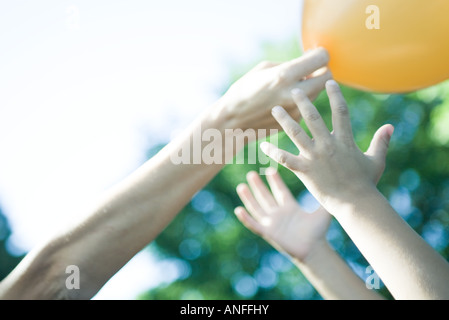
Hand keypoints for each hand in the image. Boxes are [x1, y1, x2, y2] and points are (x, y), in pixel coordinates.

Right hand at [216, 48, 331, 131]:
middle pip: (328, 78)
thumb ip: (290, 64)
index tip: (314, 56)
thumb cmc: (244, 91)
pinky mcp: (295, 122)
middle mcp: (294, 93)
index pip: (322, 58)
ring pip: (318, 93)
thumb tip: (310, 61)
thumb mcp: (263, 69)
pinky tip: (285, 103)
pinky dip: (301, 102)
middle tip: (312, 71)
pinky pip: (306, 107)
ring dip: (312, 87)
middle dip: (322, 71)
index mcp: (285, 75)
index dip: (320, 55)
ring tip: (294, 87)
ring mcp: (296, 110)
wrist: (232, 122)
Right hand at [235, 168, 330, 260]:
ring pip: (257, 208)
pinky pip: (254, 225)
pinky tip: (238, 209)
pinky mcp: (268, 233)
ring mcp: (272, 223)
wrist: (314, 251)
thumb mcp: (323, 213)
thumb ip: (326, 200)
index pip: (280, 191)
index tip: (270, 169)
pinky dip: (246, 218)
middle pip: (265, 197)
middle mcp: (279, 214)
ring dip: (248, 198)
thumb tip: (335, 186)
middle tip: (251, 173)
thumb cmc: (319, 233)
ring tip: (241, 186)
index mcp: (290, 208)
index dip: (275, 181)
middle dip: (258, 186)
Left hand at [260, 80, 393, 210]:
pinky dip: (273, 152)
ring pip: (296, 134)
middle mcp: (328, 145)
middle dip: (302, 102)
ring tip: (274, 109)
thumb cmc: (365, 183)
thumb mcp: (376, 160)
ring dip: (284, 120)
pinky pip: (285, 159)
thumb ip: (381, 141)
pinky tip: (262, 146)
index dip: (335, 95)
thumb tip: (390, 126)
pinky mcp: (304, 170)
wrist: (355, 204)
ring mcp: (315, 157)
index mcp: (345, 140)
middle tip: (293, 90)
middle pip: (313, 118)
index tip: (329, 82)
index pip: (340, 111)